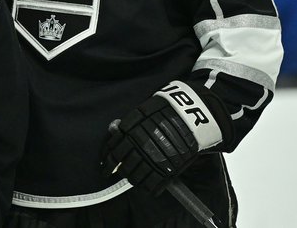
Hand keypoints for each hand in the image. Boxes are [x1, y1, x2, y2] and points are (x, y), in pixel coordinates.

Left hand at [101, 81, 228, 195]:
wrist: (191, 114)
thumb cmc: (165, 110)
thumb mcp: (143, 111)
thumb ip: (127, 124)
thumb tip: (113, 130)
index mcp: (130, 132)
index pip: (112, 150)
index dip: (106, 160)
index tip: (105, 164)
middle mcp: (138, 147)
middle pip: (122, 166)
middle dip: (118, 170)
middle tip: (117, 172)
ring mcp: (152, 159)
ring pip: (134, 176)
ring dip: (131, 178)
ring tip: (132, 178)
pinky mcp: (166, 169)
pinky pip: (150, 184)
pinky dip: (146, 186)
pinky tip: (145, 185)